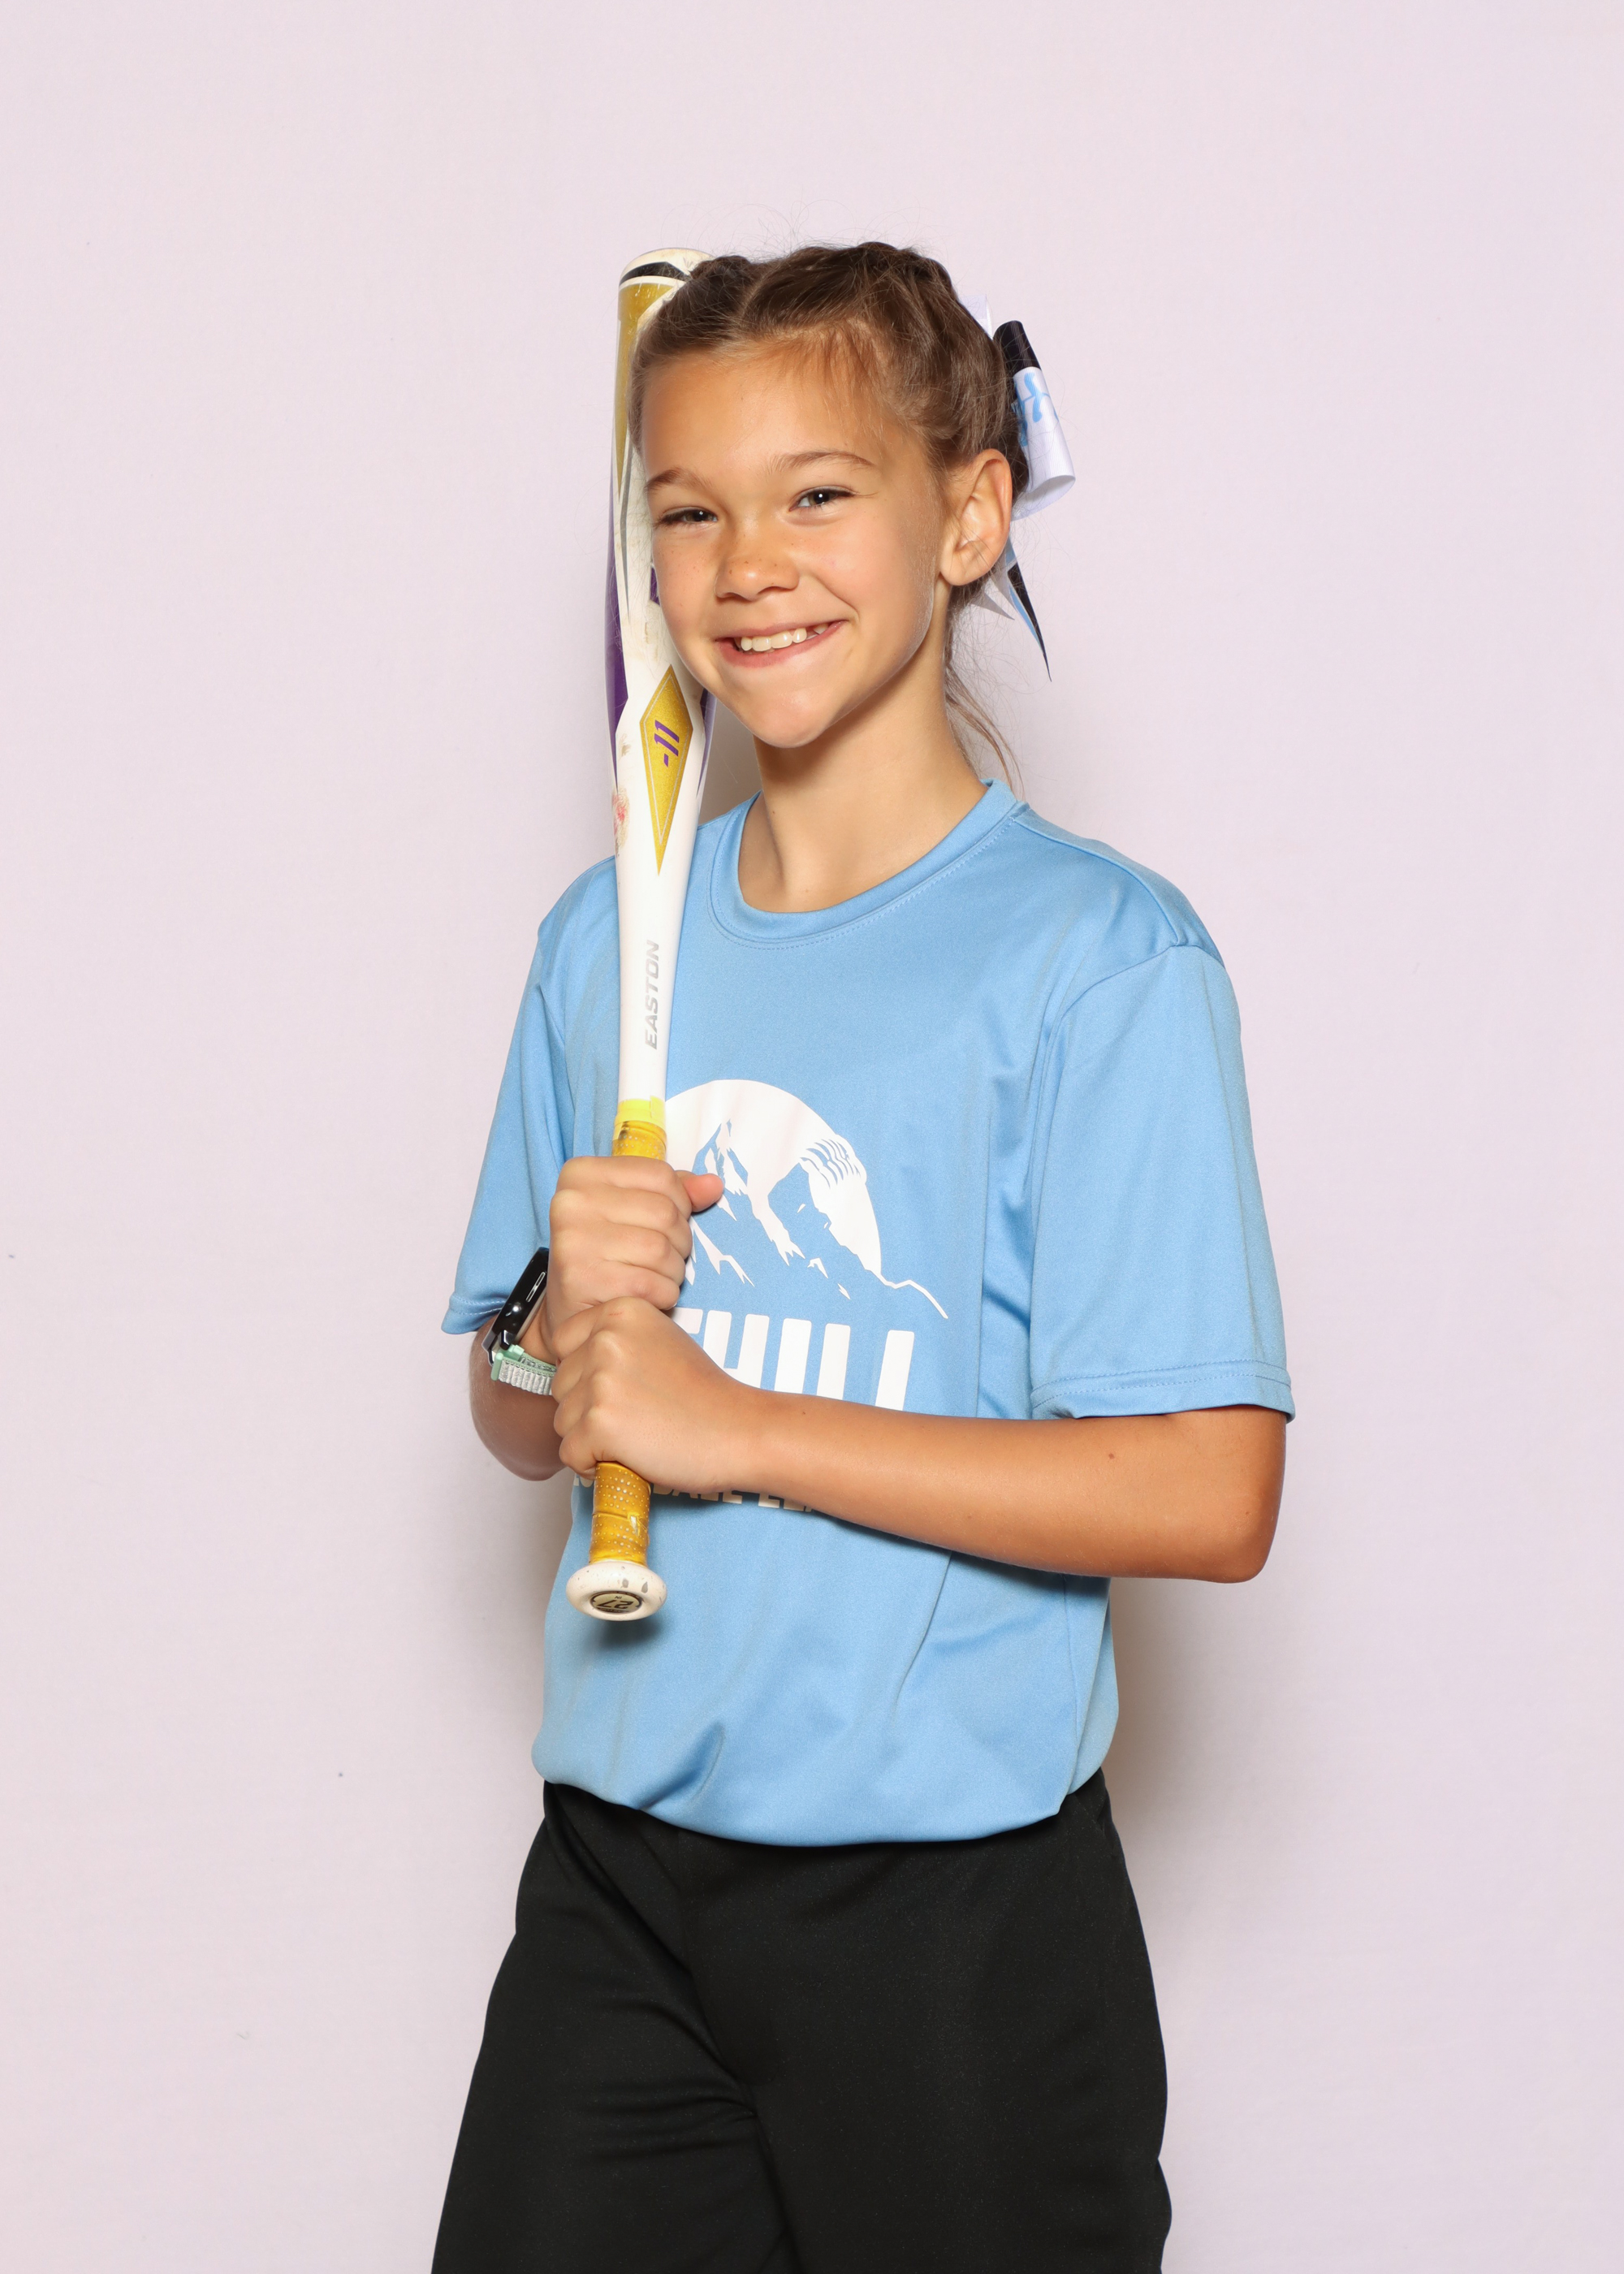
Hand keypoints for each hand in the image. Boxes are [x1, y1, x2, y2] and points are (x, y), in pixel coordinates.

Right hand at [533, 1157, 722, 1357]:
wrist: (572, 1314)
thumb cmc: (608, 1255)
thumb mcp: (634, 1212)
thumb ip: (674, 1194)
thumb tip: (713, 1185)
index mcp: (582, 1174)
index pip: (661, 1175)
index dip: (679, 1203)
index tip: (663, 1224)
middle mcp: (571, 1202)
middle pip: (664, 1212)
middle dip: (678, 1241)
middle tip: (661, 1259)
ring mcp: (573, 1241)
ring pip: (661, 1249)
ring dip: (672, 1271)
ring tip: (654, 1277)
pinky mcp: (583, 1280)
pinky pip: (652, 1284)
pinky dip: (662, 1295)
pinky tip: (646, 1296)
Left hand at [549, 1296, 759, 1492]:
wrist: (738, 1430)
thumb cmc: (702, 1394)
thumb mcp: (660, 1340)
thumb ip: (616, 1341)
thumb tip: (573, 1366)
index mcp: (619, 1312)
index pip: (563, 1343)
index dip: (584, 1374)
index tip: (620, 1388)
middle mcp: (604, 1339)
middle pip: (560, 1384)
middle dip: (586, 1408)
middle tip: (635, 1415)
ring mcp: (599, 1381)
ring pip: (562, 1421)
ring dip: (590, 1438)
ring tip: (636, 1434)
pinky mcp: (598, 1423)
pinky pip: (569, 1454)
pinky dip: (592, 1465)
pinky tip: (629, 1456)